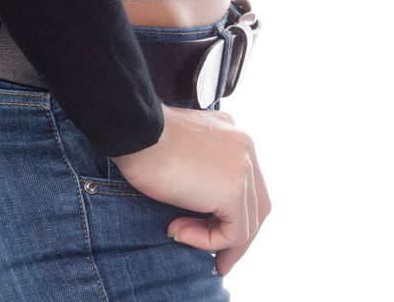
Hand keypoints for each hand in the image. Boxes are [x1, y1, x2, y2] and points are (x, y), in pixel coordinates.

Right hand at [109, 104, 271, 275]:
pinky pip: (234, 233)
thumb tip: (201, 206)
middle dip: (237, 236)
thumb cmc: (146, 141)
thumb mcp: (181, 151)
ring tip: (182, 238)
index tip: (208, 232)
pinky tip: (178, 231)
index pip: (247, 184)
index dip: (231, 214)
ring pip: (248, 223)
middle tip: (219, 261)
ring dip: (216, 240)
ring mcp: (244, 168)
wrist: (137, 132)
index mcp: (233, 136)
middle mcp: (245, 148)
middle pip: (256, 205)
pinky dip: (208, 241)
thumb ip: (200, 170)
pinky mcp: (235, 191)